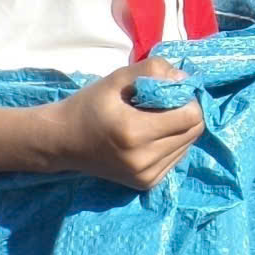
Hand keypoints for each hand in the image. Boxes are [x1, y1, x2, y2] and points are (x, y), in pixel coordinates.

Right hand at [39, 58, 204, 189]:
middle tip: (161, 105)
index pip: (191, 116)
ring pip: (188, 145)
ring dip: (179, 128)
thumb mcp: (118, 78)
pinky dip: (172, 143)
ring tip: (152, 121)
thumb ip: (154, 70)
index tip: (167, 92)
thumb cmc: (89, 106)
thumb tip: (186, 80)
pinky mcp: (145, 184)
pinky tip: (150, 136)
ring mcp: (144, 176)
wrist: (61, 142)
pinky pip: (177, 157)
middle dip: (185, 112)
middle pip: (194, 131)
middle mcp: (142, 160)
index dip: (186, 99)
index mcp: (134, 133)